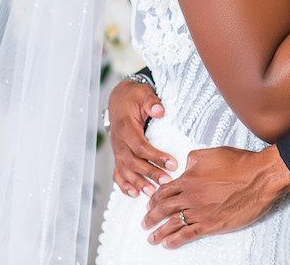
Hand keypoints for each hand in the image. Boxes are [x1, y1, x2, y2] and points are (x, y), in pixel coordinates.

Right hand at [108, 78, 175, 196]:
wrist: (119, 99)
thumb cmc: (134, 97)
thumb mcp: (143, 94)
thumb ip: (151, 102)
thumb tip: (159, 110)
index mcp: (126, 128)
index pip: (140, 146)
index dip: (156, 156)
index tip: (172, 163)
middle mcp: (119, 142)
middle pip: (133, 162)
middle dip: (150, 173)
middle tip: (166, 181)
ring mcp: (117, 150)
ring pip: (125, 170)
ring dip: (138, 182)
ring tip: (152, 192)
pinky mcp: (118, 155)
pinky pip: (118, 173)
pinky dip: (124, 185)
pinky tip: (134, 194)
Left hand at [142, 145, 289, 247]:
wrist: (259, 177)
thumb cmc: (240, 163)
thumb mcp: (213, 152)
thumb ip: (195, 157)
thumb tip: (186, 163)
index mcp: (190, 178)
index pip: (165, 191)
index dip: (155, 199)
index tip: (149, 205)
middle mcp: (191, 196)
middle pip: (164, 208)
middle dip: (151, 217)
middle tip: (144, 223)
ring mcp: (201, 211)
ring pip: (173, 223)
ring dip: (159, 232)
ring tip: (151, 238)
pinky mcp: (212, 223)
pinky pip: (188, 234)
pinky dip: (175, 240)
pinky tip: (167, 244)